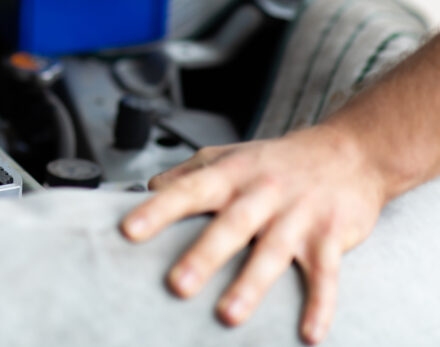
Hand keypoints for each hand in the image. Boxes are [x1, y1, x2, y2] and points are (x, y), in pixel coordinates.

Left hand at [120, 124, 386, 344]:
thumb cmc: (278, 160)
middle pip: (231, 225)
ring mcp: (298, 216)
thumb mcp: (230, 156)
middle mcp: (262, 193)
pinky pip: (326, 274)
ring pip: (272, 252)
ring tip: (228, 316)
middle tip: (176, 285)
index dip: (159, 210)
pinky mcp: (331, 236)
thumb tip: (148, 189)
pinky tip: (308, 334)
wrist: (350, 151)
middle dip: (204, 256)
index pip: (189, 190)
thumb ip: (189, 173)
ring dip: (251, 285)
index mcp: (232, 175)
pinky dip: (320, 304)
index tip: (129, 230)